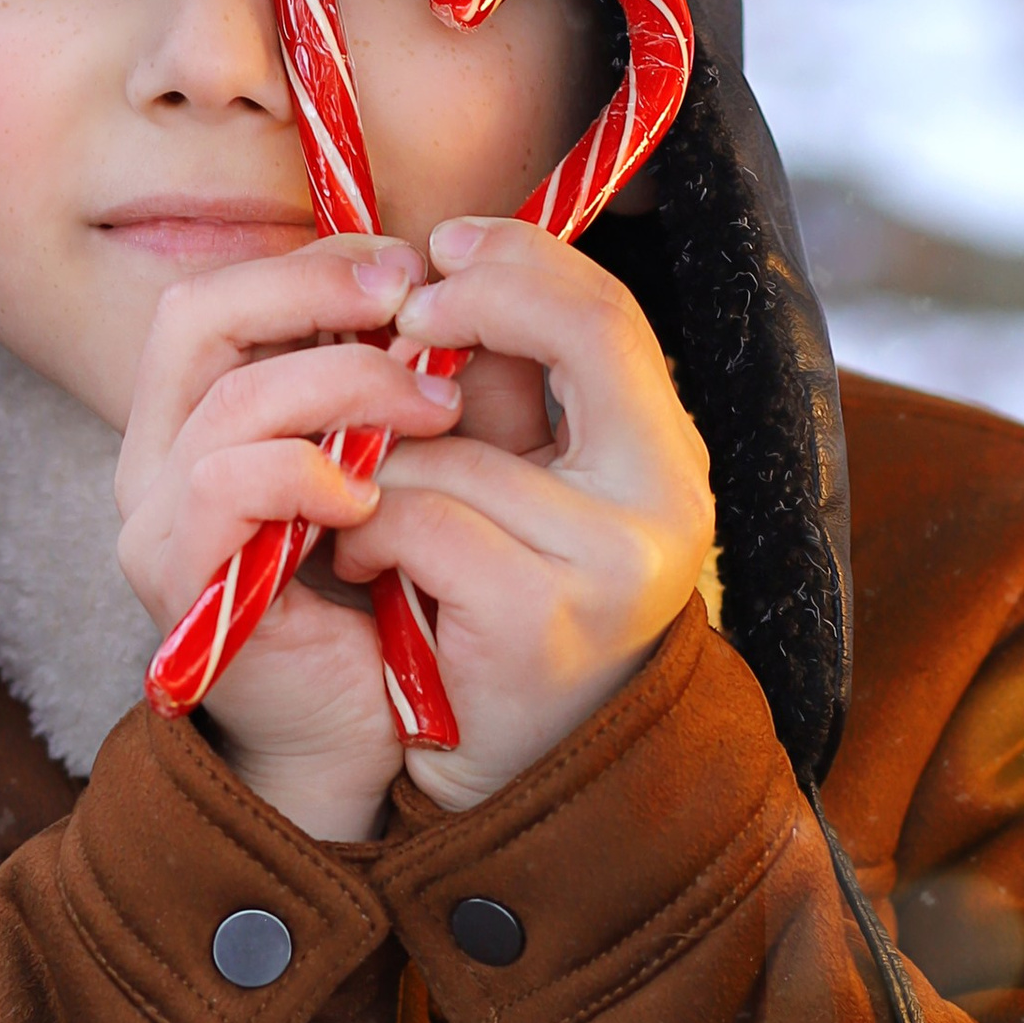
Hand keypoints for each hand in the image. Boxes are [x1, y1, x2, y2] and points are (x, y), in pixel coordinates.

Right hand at [114, 235, 462, 841]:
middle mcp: (157, 457)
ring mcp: (157, 519)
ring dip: (348, 385)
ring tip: (437, 413)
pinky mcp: (183, 579)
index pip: (222, 293)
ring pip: (233, 398)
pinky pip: (225, 484)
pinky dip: (305, 472)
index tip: (411, 267)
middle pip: (196, 313)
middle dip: (315, 292)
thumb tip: (477, 288)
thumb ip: (416, 381)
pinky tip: (371, 498)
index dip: (313, 264)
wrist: (358, 737)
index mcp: (197, 416)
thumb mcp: (403, 462)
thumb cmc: (384, 596)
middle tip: (416, 304)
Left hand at [332, 217, 715, 814]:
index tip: (442, 249)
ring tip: (357, 506)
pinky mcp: (541, 617)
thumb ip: (498, 393)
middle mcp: (667, 505)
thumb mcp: (511, 488)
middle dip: (474, 305)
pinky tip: (356, 559)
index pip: (613, 314)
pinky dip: (367, 531)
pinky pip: (419, 520)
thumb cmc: (481, 612)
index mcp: (666, 462)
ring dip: (381, 466)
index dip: (525, 262)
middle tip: (399, 318)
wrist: (485, 773)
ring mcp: (612, 565)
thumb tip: (440, 265)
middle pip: (583, 335)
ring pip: (457, 449)